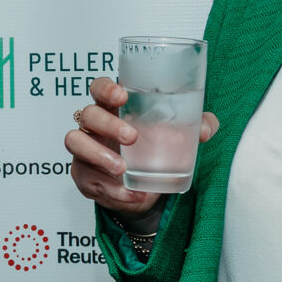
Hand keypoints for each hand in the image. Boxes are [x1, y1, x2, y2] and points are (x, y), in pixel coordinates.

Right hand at [65, 75, 218, 235]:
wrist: (144, 190)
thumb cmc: (154, 151)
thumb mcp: (177, 137)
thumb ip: (194, 126)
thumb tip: (206, 129)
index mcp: (114, 108)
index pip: (99, 88)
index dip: (105, 88)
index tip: (122, 95)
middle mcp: (95, 125)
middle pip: (88, 114)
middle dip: (108, 124)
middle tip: (132, 137)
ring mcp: (85, 149)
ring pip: (75, 141)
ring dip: (98, 154)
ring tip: (122, 168)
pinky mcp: (83, 174)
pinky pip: (87, 177)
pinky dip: (111, 188)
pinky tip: (131, 193)